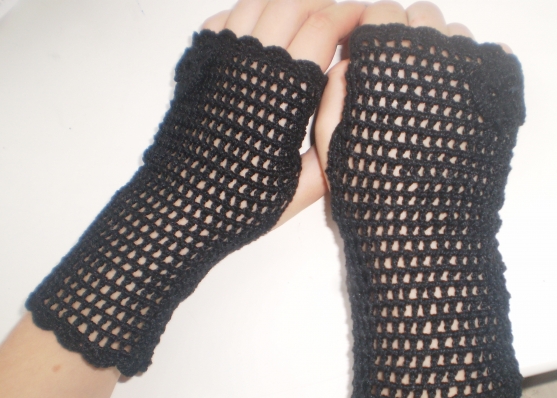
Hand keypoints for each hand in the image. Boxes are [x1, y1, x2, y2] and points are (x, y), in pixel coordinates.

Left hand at [202, 0, 366, 227]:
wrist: (179, 206)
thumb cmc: (239, 202)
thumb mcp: (299, 190)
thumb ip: (330, 154)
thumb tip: (349, 115)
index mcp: (283, 91)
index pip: (323, 28)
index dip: (349, 16)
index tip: (363, 19)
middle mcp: (251, 63)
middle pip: (293, 4)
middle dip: (323, 3)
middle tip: (338, 17)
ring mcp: (221, 58)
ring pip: (258, 2)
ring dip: (288, 2)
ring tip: (304, 16)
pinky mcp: (198, 64)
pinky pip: (226, 19)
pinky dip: (250, 13)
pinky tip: (262, 32)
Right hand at [312, 2, 520, 397]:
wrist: (425, 240)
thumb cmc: (371, 195)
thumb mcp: (333, 142)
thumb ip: (338, 90)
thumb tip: (353, 58)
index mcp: (390, 61)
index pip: (382, 15)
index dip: (372, 33)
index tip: (369, 53)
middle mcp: (434, 56)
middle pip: (423, 19)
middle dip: (406, 39)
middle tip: (396, 77)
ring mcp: (473, 75)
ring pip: (457, 37)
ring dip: (440, 53)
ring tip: (427, 92)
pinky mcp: (501, 100)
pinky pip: (493, 62)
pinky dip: (476, 69)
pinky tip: (458, 99)